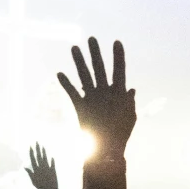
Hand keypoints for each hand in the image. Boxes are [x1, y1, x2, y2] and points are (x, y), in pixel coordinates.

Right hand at [26, 143, 59, 188]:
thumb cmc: (40, 186)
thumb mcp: (33, 180)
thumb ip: (30, 173)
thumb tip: (24, 167)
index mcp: (36, 169)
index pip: (33, 159)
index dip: (32, 152)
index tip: (31, 146)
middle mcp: (42, 167)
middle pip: (39, 156)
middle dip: (37, 149)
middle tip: (37, 142)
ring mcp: (48, 168)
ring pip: (45, 158)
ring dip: (44, 152)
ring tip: (43, 146)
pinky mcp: (53, 170)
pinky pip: (53, 164)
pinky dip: (52, 160)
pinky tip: (52, 157)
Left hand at [56, 37, 136, 158]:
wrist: (106, 149)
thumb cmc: (121, 133)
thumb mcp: (130, 117)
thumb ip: (129, 102)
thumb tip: (130, 89)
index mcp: (119, 93)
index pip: (119, 70)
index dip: (118, 56)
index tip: (116, 42)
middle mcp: (105, 92)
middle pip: (99, 68)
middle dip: (95, 52)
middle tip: (92, 38)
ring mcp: (92, 98)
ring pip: (84, 75)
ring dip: (78, 61)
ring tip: (74, 47)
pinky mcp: (80, 106)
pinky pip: (71, 92)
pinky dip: (65, 83)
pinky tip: (59, 73)